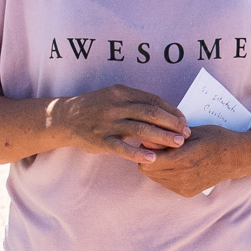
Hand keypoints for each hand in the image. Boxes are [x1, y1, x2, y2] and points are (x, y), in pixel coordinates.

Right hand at [46, 85, 188, 161]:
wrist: (64, 118)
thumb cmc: (94, 108)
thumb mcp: (113, 97)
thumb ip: (135, 103)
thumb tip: (163, 112)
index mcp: (122, 92)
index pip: (153, 100)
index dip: (171, 111)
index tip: (184, 121)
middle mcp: (116, 105)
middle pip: (151, 113)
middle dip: (172, 124)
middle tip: (186, 134)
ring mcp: (107, 123)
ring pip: (141, 129)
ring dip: (162, 137)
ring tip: (177, 144)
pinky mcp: (100, 140)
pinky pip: (122, 147)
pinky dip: (138, 152)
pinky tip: (153, 158)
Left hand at [140, 124, 240, 197]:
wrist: (237, 158)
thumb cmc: (216, 139)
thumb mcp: (192, 133)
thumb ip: (167, 138)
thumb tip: (145, 140)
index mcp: (183, 160)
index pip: (148, 161)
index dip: (147, 149)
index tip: (154, 140)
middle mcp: (182, 177)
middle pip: (148, 170)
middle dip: (150, 158)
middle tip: (161, 146)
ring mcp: (184, 187)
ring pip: (155, 177)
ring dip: (157, 166)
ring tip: (171, 155)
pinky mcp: (187, 193)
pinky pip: (166, 183)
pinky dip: (166, 173)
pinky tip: (178, 164)